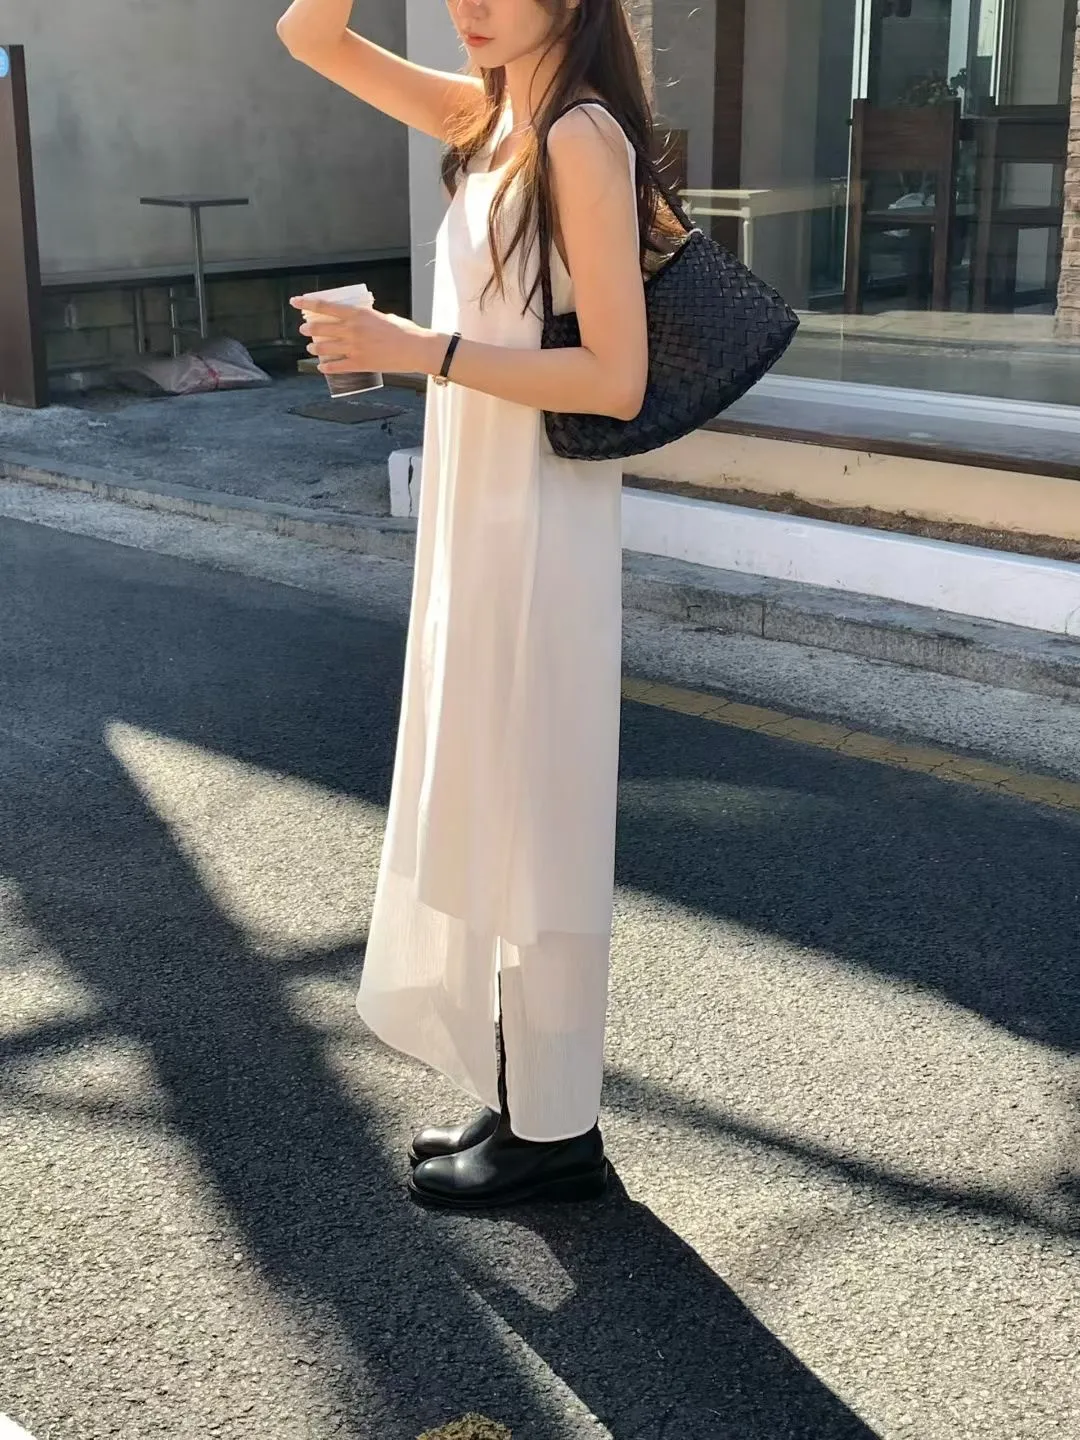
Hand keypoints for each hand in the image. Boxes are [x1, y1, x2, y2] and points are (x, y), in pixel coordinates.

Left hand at [289, 293, 441, 376]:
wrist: (416, 349)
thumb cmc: (404, 330)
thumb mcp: (382, 316)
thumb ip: (366, 317)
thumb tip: (356, 319)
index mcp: (358, 313)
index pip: (325, 306)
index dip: (307, 303)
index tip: (295, 302)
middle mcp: (352, 330)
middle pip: (320, 328)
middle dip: (309, 328)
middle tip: (305, 329)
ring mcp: (355, 348)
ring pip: (325, 347)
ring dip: (315, 347)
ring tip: (311, 348)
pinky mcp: (360, 364)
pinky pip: (337, 366)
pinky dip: (326, 367)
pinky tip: (321, 367)